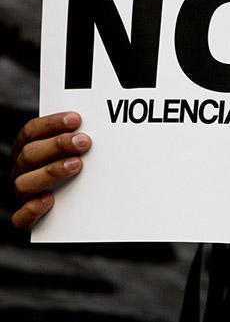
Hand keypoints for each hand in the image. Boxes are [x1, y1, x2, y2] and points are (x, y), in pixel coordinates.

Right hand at [10, 112, 89, 230]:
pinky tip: (50, 200)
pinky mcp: (26, 219)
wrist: (70, 211)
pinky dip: (32, 209)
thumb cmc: (75, 171)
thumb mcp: (74, 152)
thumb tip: (102, 127)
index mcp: (27, 149)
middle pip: (29, 154)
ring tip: (77, 165)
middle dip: (58, 145)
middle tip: (84, 141)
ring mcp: (23, 194)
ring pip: (24, 183)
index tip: (76, 119)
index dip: (52, 123)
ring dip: (50, 172)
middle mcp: (22, 170)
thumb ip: (78, 140)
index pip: (32, 131)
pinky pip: (20, 218)